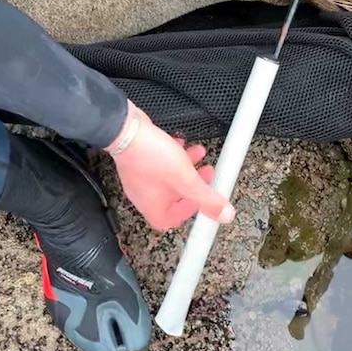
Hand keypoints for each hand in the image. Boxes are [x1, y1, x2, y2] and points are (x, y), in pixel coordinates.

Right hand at [104, 102, 235, 231]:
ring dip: (186, 166)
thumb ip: (206, 198)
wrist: (127, 130)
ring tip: (198, 153)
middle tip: (205, 175)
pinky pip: (160, 161)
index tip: (200, 200)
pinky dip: (174, 154)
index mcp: (152, 205)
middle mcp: (143, 193)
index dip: (188, 212)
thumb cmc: (149, 156)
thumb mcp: (186, 179)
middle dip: (192, 184)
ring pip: (168, 176)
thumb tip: (224, 215)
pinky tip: (181, 143)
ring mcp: (139, 175)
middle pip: (172, 197)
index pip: (170, 221)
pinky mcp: (139, 158)